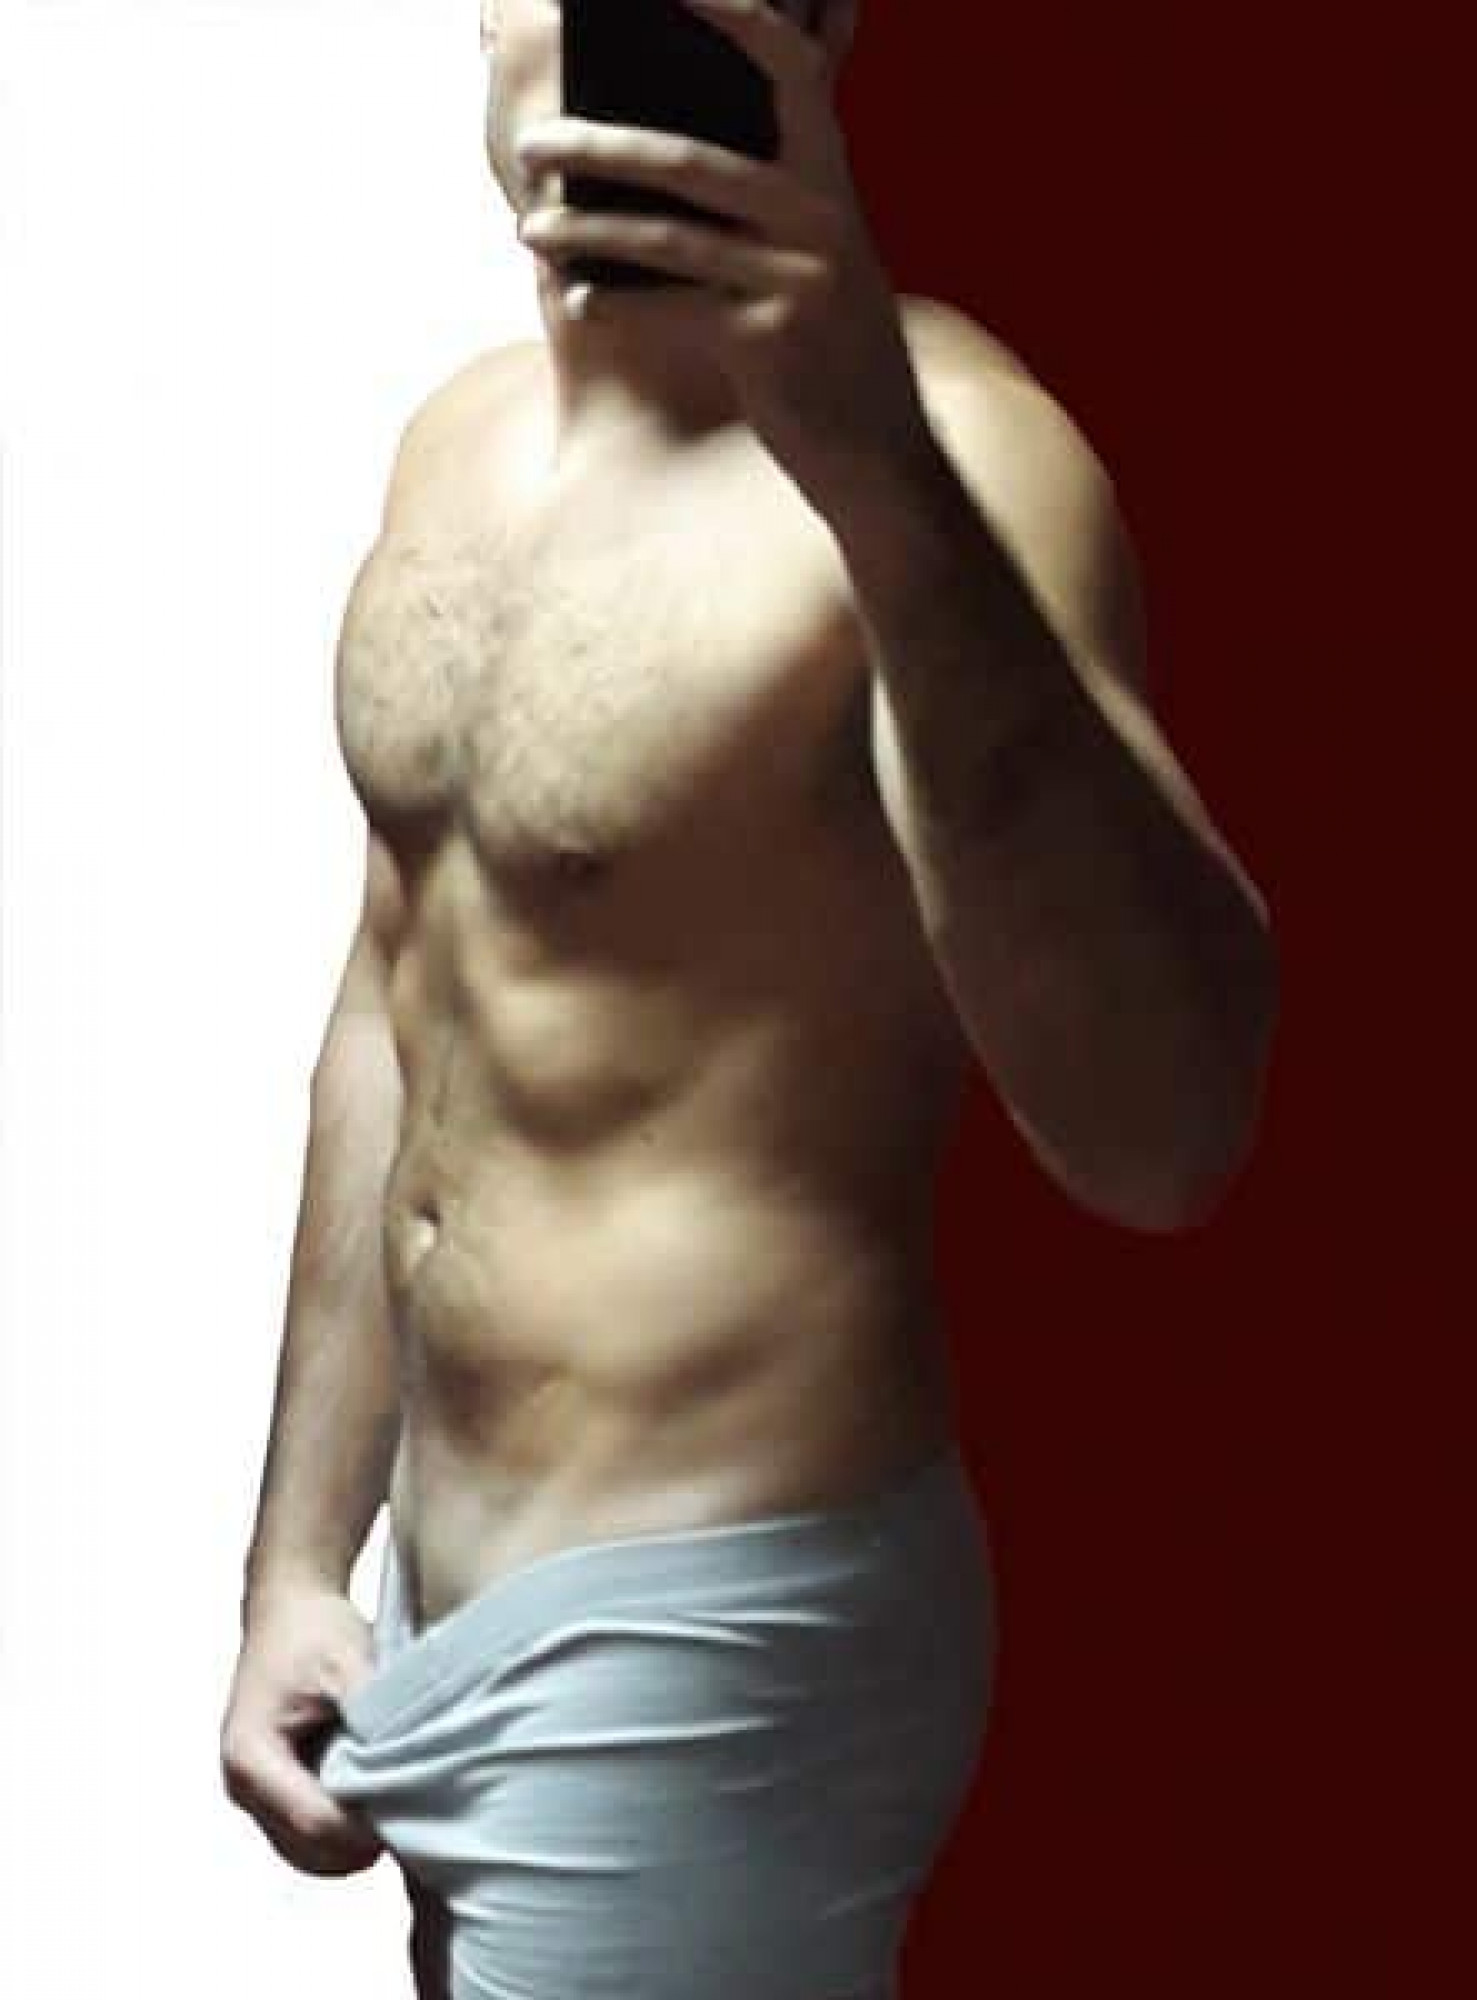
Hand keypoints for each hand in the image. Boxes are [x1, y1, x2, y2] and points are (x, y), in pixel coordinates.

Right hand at [220, 1580, 383, 1877]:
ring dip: (352, 1839)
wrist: (289, 1603)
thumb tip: (407, 1761)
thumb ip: (371, 1714)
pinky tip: (375, 1797)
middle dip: (361, 1839)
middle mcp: (242, 1784)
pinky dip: (342, 1829)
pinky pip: (308, 1836)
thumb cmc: (312, 1627)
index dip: (366, 1827)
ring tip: (396, 1801)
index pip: (314, 1822)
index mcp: (251, 1755)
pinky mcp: (270, 1790)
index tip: (412, 1808)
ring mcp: (253, 1793)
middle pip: (309, 1851)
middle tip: (411, 1810)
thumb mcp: (348, 1660)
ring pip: (309, 1853)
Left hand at [514, 0, 935, 514]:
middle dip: (598, 148)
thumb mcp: (814, 262)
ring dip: (585, 231)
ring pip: (667, 238)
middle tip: (532, 145)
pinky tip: (574, 300)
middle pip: (690, 158)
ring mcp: (797, 279)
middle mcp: (819, 216)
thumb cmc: (826, 351)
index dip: (735, 14)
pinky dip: (614, 304)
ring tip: (526, 229)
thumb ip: (763, 202)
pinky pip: (669, 309)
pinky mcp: (770, 343)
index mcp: (831, 179)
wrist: (878, 454)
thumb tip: (642, 158)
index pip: (789, 66)